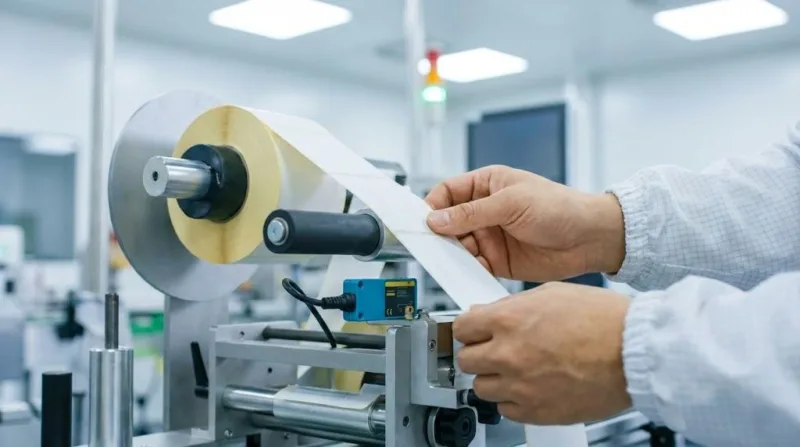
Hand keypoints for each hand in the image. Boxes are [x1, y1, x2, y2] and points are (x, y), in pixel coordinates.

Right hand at [425, 165, 624, 281]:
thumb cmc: (561, 207)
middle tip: (432, 243)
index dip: (433, 205)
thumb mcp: (512, 203)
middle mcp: (485, 210)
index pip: (448, 192)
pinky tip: (468, 270)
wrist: (591, 239)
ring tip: (453, 258)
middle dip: (439, 233)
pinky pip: (473, 265)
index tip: (423, 220)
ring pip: (457, 245)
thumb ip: (472, 213)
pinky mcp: (498, 260)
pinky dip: (467, 269)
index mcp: (487, 185)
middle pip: (448, 221)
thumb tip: (437, 218)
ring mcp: (491, 236)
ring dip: (452, 253)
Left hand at [454, 283, 631, 424]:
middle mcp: (509, 354)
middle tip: (496, 349)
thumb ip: (512, 306)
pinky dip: (513, 399)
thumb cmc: (604, 320)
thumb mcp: (551, 293)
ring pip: (482, 387)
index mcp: (509, 320)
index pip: (461, 327)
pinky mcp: (536, 412)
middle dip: (479, 352)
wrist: (636, 351)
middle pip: (466, 359)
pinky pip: (505, 410)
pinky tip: (531, 386)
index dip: (470, 328)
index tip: (475, 331)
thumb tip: (489, 314)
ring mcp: (520, 386)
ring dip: (495, 377)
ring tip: (518, 368)